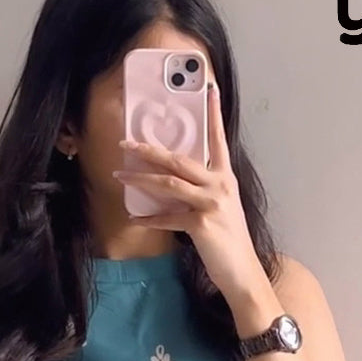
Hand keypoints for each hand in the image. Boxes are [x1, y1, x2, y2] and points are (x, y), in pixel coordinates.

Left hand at [113, 81, 264, 303]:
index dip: (214, 113)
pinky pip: (168, 217)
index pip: (218, 139)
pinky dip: (150, 218)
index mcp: (226, 178)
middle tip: (126, 142)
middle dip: (149, 149)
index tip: (209, 88)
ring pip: (168, 183)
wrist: (242, 272)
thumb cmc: (229, 242)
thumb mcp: (220, 210)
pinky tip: (135, 217)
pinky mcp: (201, 224)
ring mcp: (211, 203)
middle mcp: (220, 185)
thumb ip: (202, 192)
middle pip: (179, 159)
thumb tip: (174, 182)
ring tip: (119, 174)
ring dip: (140, 178)